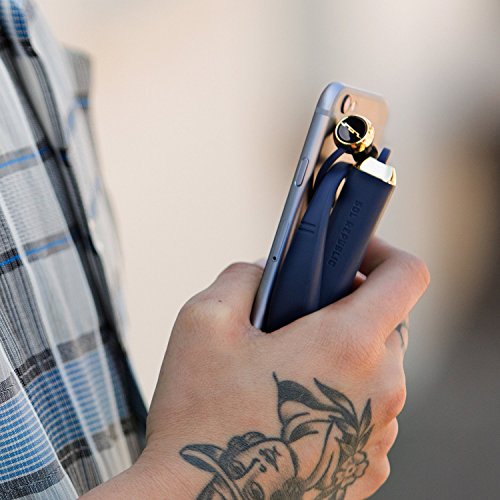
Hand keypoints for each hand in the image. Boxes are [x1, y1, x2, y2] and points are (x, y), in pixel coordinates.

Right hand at [141, 237, 428, 498]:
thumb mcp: (204, 320)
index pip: (406, 276)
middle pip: (388, 321)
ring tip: (289, 363)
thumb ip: (243, 276)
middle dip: (347, 306)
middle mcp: (380, 390)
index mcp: (348, 344)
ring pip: (378, 366)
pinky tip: (293, 405)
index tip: (348, 256)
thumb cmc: (200, 417)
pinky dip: (341, 395)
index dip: (380, 252)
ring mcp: (377, 433)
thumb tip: (267, 270)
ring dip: (343, 353)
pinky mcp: (366, 465)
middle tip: (299, 313)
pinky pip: (367, 409)